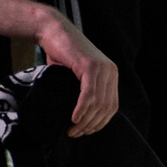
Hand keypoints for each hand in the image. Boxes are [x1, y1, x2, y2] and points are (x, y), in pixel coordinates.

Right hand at [35, 8, 119, 134]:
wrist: (53, 32)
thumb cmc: (61, 55)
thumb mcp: (77, 76)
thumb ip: (84, 90)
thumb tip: (81, 116)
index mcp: (111, 75)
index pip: (112, 106)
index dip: (100, 123)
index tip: (85, 132)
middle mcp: (111, 72)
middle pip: (107, 108)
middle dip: (92, 125)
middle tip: (75, 134)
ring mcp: (103, 68)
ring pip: (98, 103)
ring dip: (85, 120)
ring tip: (72, 130)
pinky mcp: (90, 66)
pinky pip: (89, 94)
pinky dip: (82, 108)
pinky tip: (74, 118)